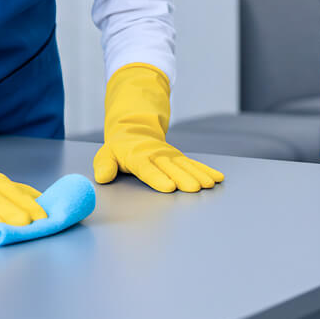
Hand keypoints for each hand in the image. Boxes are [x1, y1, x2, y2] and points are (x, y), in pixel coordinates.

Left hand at [94, 63, 223, 192]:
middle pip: (170, 168)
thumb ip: (105, 165)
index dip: (157, 177)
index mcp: (136, 156)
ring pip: (185, 166)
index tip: (168, 187)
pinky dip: (206, 170)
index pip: (146, 168)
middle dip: (183, 178)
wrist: (134, 130)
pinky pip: (194, 163)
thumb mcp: (107, 154)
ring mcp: (169, 156)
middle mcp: (156, 155)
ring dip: (198, 175)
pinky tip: (217, 178)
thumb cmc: (119, 148)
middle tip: (194, 189)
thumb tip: (102, 177)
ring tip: (209, 185)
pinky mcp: (178, 157)